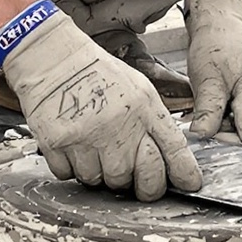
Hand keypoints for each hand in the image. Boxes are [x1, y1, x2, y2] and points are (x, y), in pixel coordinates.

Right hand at [0, 7, 202, 200]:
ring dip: (97, 171)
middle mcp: (117, 126)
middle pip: (137, 180)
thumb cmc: (96, 73)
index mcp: (142, 109)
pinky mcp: (56, 143)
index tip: (189, 184)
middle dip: (136, 183)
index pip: (173, 151)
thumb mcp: (138, 89)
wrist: (52, 57)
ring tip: (92, 145)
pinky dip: (70, 166)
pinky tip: (72, 144)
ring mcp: (86, 137)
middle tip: (128, 170)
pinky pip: (69, 175)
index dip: (185, 174)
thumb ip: (156, 123)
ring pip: (99, 181)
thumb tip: (172, 161)